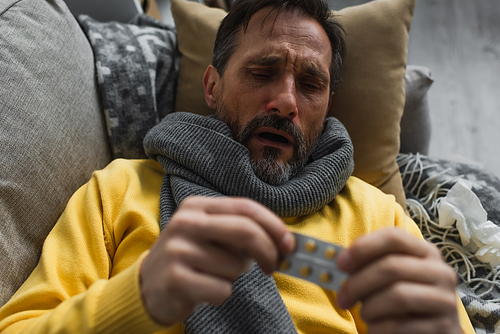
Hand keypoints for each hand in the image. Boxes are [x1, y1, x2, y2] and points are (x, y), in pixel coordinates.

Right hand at [139, 196, 294, 326]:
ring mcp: (178, 250)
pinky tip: (203, 290)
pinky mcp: (175, 278)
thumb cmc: (191, 257)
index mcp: (197, 206)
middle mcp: (185, 222)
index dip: (273, 225)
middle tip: (274, 266)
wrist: (149, 284)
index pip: (245, 207)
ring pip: (235, 266)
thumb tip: (282, 242)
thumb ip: (241, 231)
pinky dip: (221, 294)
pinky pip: (221, 289)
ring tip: (214, 275)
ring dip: (235, 276)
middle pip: (245, 231)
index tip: (289, 244)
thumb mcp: (211, 234)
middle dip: (268, 251)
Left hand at [336, 228, 461, 333]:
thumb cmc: (403, 301)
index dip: (363, 247)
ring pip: (397, 295)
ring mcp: (446, 300)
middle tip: (342, 297)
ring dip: (370, 307)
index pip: (394, 237)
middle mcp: (440, 272)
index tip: (340, 264)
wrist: (433, 333)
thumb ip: (371, 265)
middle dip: (358, 283)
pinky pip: (401, 325)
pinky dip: (379, 328)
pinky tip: (376, 328)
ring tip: (365, 315)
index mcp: (425, 252)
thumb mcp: (392, 277)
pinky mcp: (443, 327)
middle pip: (391, 267)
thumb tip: (339, 262)